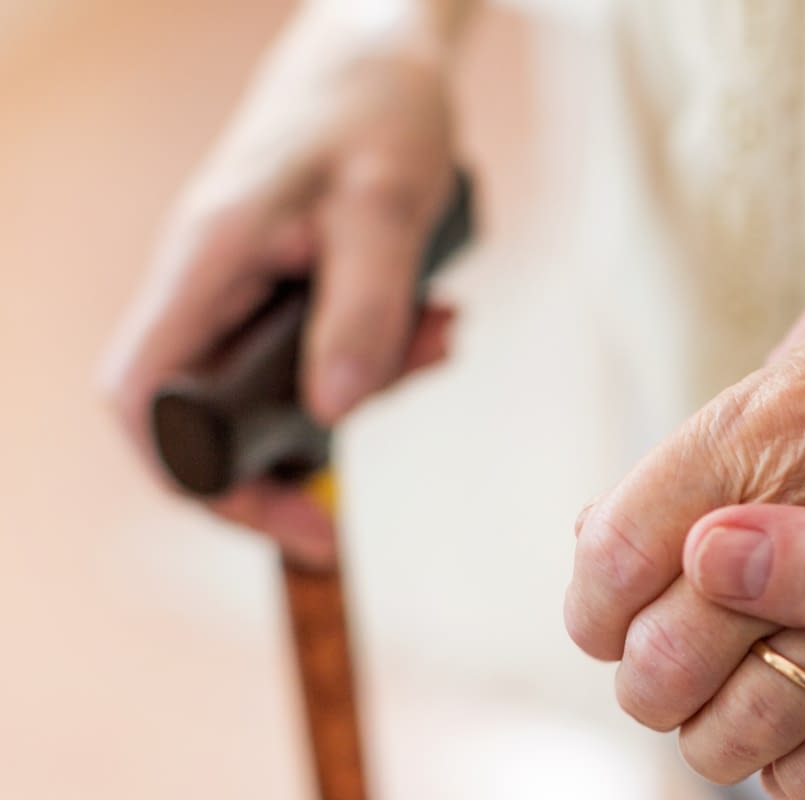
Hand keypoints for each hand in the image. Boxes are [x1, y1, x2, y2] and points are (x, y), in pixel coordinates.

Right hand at [99, 12, 460, 566]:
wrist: (385, 54)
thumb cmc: (377, 107)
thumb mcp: (388, 205)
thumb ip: (365, 307)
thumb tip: (335, 414)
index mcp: (207, 261)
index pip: (144, 400)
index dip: (194, 476)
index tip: (285, 516)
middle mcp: (210, 285)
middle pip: (207, 417)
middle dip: (290, 460)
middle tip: (359, 484)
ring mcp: (246, 291)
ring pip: (278, 391)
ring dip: (361, 389)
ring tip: (438, 338)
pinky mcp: (290, 291)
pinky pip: (321, 354)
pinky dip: (379, 355)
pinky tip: (436, 323)